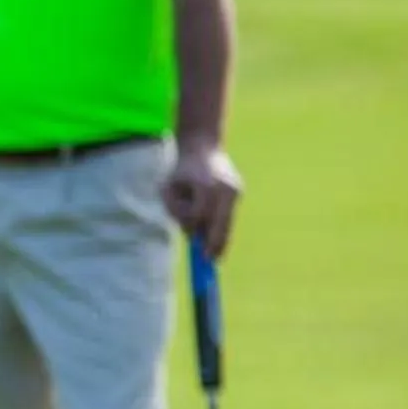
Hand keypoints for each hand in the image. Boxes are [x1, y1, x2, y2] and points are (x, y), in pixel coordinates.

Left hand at [163, 142, 243, 256]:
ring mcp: (234, 188)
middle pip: (222, 223)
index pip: (199, 215)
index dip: (199, 235)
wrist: (201, 146)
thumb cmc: (180, 170)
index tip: (204, 256)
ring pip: (227, 220)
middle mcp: (224, 187)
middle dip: (218, 244)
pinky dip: (221, 226)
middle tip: (214, 262)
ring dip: (219, 236)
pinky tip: (216, 235)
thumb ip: (176, 210)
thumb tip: (192, 234)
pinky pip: (228, 214)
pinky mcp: (238, 189)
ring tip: (215, 254)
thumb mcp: (169, 188)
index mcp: (205, 185)